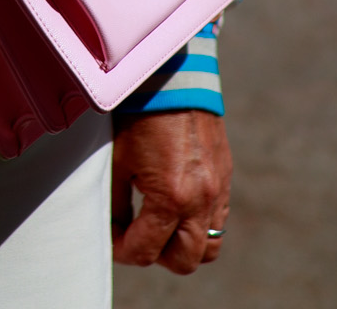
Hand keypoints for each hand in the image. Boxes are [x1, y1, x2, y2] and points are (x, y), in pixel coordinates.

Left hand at [112, 109, 232, 273]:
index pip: (146, 250)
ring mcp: (218, 189)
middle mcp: (201, 200)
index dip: (122, 251)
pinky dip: (197, 224)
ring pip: (208, 246)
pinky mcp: (225, 177)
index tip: (110, 241)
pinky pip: (217, 220)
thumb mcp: (118, 161)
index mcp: (171, 197)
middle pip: (184, 261)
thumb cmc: (138, 114)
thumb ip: (117, 204)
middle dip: (155, 255)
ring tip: (156, 226)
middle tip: (133, 236)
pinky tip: (175, 206)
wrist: (173, 75)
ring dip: (182, 245)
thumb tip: (116, 230)